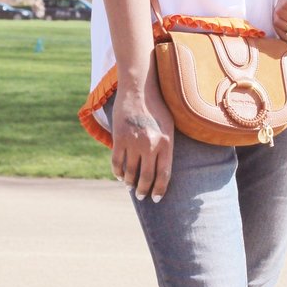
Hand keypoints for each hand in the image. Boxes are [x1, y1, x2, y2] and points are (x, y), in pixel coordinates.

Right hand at [111, 72, 174, 201]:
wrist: (139, 89)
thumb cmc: (157, 107)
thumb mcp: (169, 126)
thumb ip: (166, 146)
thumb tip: (161, 169)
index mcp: (166, 143)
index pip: (163, 174)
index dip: (159, 189)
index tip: (156, 198)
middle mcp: (151, 144)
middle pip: (147, 177)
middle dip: (143, 190)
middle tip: (141, 196)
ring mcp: (134, 142)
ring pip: (130, 171)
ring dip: (129, 182)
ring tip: (129, 186)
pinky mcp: (120, 138)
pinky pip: (117, 161)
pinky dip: (117, 171)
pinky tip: (119, 175)